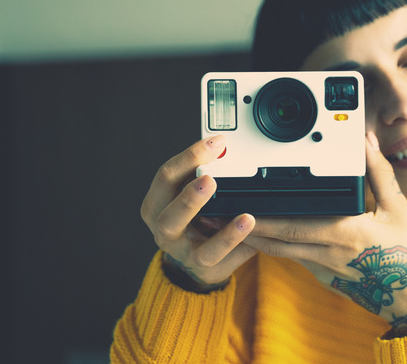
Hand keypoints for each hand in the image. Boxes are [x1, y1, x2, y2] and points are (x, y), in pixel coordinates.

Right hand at [140, 136, 257, 291]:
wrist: (205, 263)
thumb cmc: (202, 221)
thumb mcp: (201, 197)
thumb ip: (208, 175)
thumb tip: (228, 148)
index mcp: (158, 201)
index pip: (167, 175)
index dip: (189, 157)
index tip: (215, 143)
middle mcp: (161, 224)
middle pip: (166, 205)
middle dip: (188, 191)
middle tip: (210, 178)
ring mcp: (178, 247)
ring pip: (181, 232)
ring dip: (205, 216)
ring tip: (228, 200)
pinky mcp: (199, 264)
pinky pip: (212, 252)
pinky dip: (231, 237)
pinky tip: (248, 222)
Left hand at [244, 132, 406, 334]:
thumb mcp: (398, 208)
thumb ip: (379, 173)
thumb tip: (365, 143)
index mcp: (345, 233)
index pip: (294, 226)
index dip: (264, 219)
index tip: (243, 205)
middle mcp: (329, 254)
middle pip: (278, 241)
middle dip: (248, 229)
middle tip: (222, 214)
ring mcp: (324, 269)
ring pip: (282, 252)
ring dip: (258, 239)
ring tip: (235, 224)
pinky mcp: (325, 277)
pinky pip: (296, 258)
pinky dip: (279, 246)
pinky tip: (268, 235)